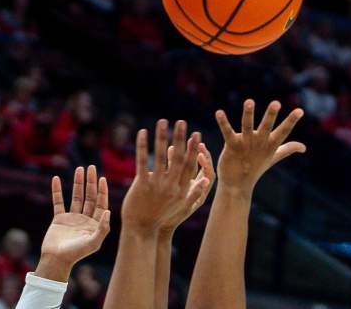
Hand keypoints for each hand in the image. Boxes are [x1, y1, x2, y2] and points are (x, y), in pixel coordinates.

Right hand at [37, 166, 109, 281]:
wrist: (56, 261)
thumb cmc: (76, 254)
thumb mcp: (93, 242)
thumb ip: (102, 228)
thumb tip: (108, 211)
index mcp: (94, 223)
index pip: (100, 203)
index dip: (102, 191)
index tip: (102, 178)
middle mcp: (85, 219)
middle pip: (89, 196)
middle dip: (91, 182)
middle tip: (92, 167)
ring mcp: (72, 218)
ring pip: (76, 196)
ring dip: (78, 183)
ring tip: (79, 168)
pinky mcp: (59, 219)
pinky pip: (58, 202)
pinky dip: (57, 190)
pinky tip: (56, 179)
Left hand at [121, 120, 210, 235]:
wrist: (142, 230)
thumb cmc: (163, 217)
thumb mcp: (182, 206)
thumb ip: (195, 192)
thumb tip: (208, 179)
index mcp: (182, 189)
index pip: (190, 165)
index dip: (193, 149)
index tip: (196, 134)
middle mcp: (171, 186)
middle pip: (177, 158)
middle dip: (180, 138)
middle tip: (181, 122)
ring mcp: (156, 185)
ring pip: (160, 156)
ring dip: (161, 137)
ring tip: (162, 121)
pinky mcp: (142, 185)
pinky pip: (142, 162)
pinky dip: (142, 146)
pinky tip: (142, 133)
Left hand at [216, 100, 304, 197]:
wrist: (237, 185)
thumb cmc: (256, 167)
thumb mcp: (273, 156)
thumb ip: (287, 149)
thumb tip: (304, 147)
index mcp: (269, 144)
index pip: (283, 131)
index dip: (291, 121)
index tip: (300, 111)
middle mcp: (259, 143)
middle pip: (266, 126)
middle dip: (270, 115)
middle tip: (276, 103)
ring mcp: (245, 144)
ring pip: (247, 126)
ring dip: (248, 114)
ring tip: (249, 102)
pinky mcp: (231, 146)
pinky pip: (227, 132)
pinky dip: (223, 123)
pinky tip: (219, 112)